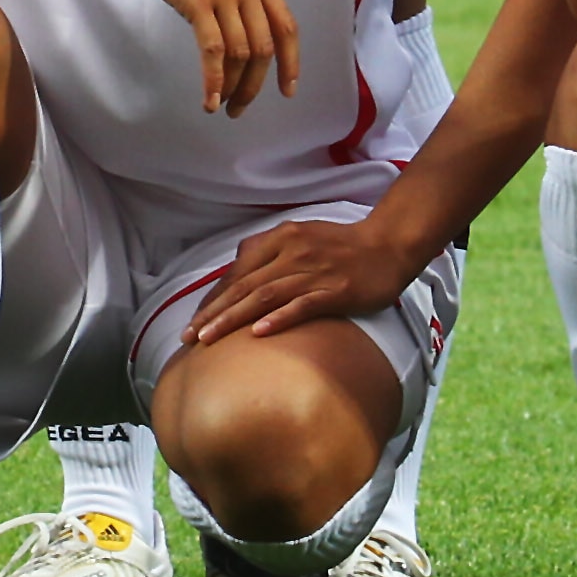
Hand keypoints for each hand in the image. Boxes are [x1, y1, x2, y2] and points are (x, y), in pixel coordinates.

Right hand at [107, 0, 299, 116]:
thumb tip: (244, 39)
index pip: (287, 27)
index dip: (290, 63)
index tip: (287, 89)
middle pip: (264, 48)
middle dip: (255, 85)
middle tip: (240, 107)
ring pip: (240, 53)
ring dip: (232, 87)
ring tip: (220, 105)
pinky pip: (213, 50)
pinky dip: (213, 80)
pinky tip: (209, 99)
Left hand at [189, 213, 423, 343]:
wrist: (387, 245)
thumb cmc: (343, 245)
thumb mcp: (301, 237)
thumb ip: (272, 253)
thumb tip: (242, 279)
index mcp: (281, 237)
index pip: (239, 270)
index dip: (214, 297)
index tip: (195, 320)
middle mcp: (292, 252)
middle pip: (244, 285)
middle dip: (214, 312)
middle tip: (189, 337)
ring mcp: (313, 271)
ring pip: (264, 296)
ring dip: (233, 318)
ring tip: (210, 339)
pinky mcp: (334, 290)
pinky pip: (301, 305)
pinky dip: (278, 318)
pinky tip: (258, 333)